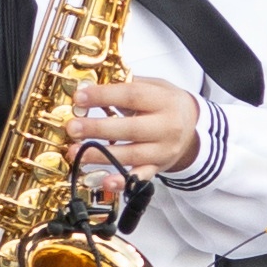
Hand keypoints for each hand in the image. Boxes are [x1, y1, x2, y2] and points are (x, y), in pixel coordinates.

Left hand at [66, 76, 200, 178]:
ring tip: (76, 152)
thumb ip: (127, 84)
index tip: (80, 97)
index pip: (132, 96)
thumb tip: (91, 86)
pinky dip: (122, 181)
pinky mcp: (158, 168)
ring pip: (130, 155)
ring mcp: (163, 151)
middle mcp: (167, 127)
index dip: (104, 96)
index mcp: (164, 101)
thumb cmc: (168, 105)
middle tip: (73, 127)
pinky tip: (105, 182)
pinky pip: (139, 178)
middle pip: (130, 128)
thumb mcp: (155, 87)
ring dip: (100, 155)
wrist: (193, 128)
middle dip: (98, 128)